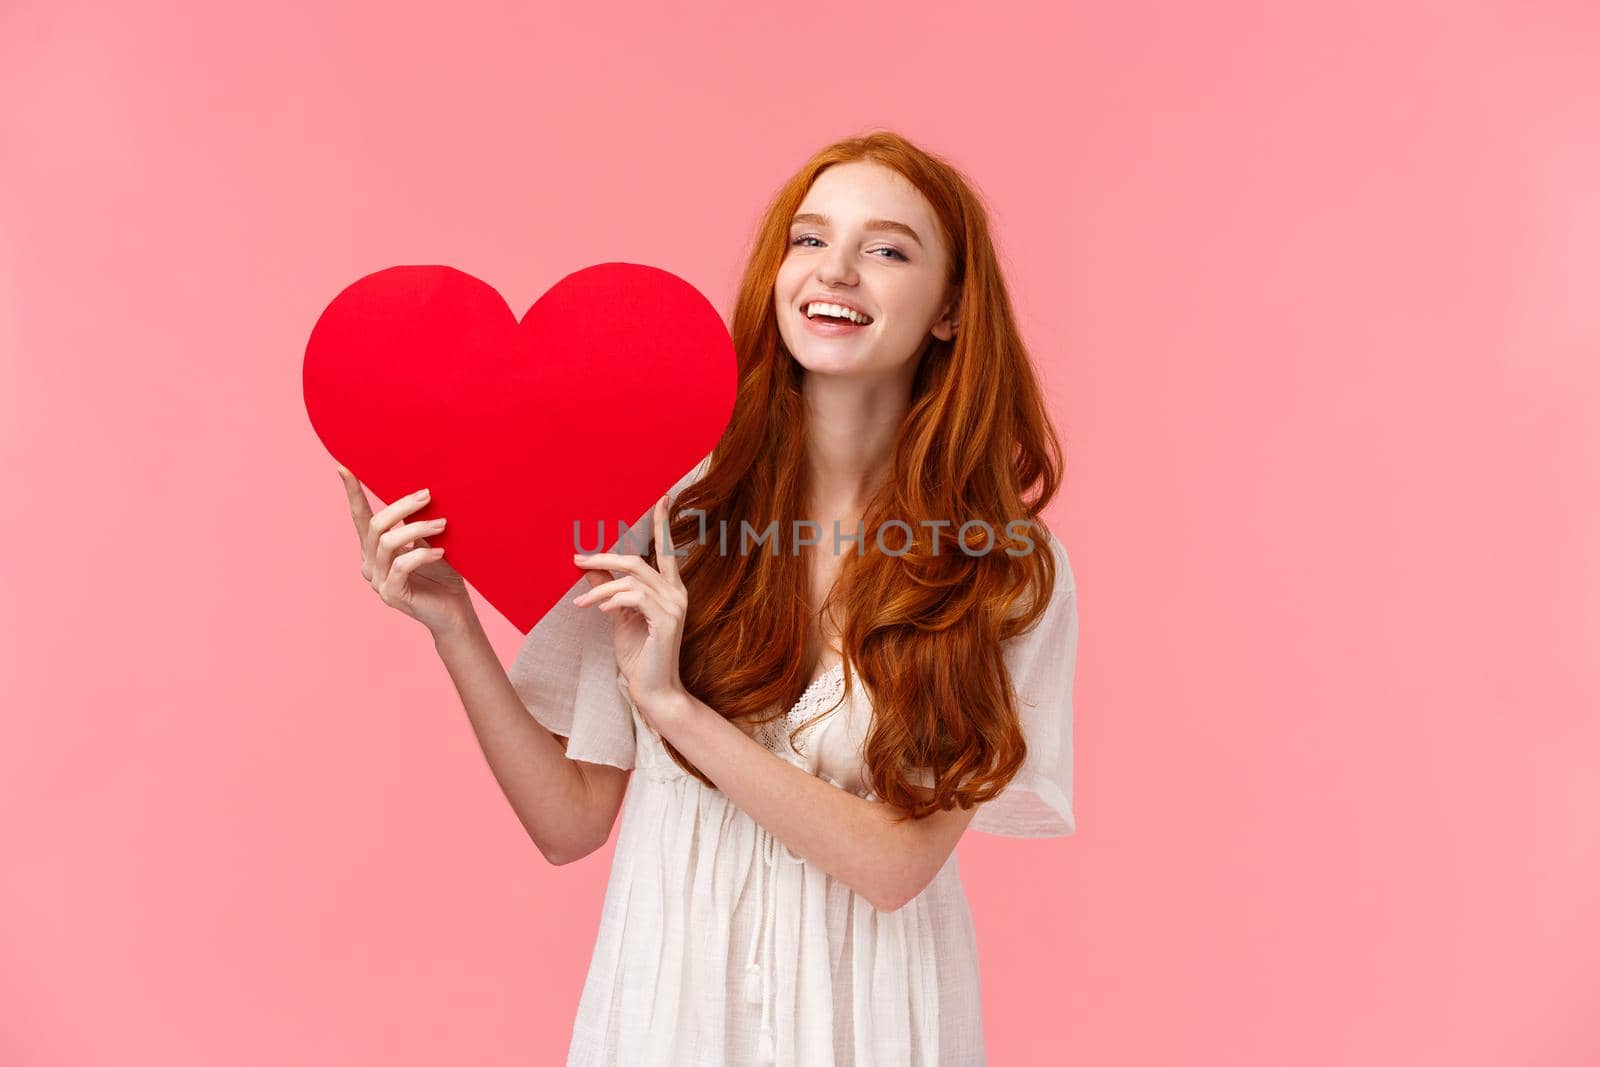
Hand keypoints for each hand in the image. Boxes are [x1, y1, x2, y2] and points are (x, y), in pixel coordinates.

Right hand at [336, 464, 476, 637]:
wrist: (454, 612)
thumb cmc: (444, 575)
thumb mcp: (429, 542)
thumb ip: (417, 524)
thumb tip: (422, 494)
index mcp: (374, 549)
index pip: (360, 517)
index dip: (352, 493)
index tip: (343, 468)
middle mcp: (370, 563)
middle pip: (376, 525)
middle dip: (402, 506)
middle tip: (428, 496)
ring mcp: (377, 581)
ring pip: (388, 543)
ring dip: (417, 528)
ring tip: (442, 524)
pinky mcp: (391, 594)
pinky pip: (402, 566)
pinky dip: (422, 554)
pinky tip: (440, 552)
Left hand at [572, 494, 688, 728]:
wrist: (654, 691)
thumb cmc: (639, 656)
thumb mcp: (618, 618)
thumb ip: (608, 592)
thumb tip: (588, 570)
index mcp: (670, 589)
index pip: (667, 550)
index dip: (663, 523)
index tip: (663, 498)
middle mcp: (677, 593)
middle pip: (638, 561)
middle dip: (605, 558)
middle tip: (577, 560)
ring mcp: (674, 606)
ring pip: (633, 579)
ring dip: (601, 588)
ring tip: (581, 605)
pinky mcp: (667, 621)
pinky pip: (635, 597)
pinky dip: (613, 600)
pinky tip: (600, 612)